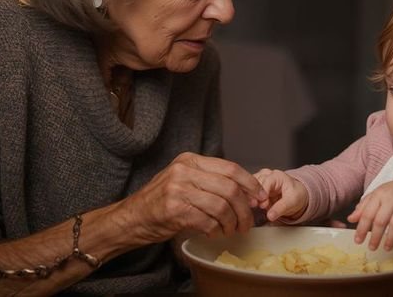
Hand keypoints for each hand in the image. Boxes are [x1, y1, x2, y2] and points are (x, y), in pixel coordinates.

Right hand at [118, 152, 267, 243]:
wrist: (132, 217)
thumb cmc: (162, 201)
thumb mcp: (185, 180)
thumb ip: (211, 181)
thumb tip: (247, 192)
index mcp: (190, 160)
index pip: (231, 168)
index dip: (250, 184)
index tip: (260, 197)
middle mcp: (184, 171)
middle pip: (230, 188)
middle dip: (245, 208)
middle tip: (247, 221)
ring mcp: (178, 189)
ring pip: (221, 206)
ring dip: (232, 222)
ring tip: (232, 230)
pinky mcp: (174, 210)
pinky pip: (208, 221)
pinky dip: (216, 230)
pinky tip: (215, 233)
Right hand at [254, 169, 308, 221]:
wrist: (297, 196)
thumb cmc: (296, 195)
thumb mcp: (292, 202)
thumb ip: (280, 208)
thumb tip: (270, 216)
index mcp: (277, 175)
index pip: (265, 182)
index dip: (262, 193)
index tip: (262, 205)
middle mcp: (267, 175)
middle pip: (255, 182)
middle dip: (254, 194)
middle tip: (256, 206)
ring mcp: (260, 179)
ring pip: (249, 184)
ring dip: (250, 195)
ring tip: (253, 205)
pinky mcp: (256, 186)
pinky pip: (249, 189)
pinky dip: (249, 196)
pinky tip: (251, 204)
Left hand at [347, 176, 392, 250]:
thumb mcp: (378, 194)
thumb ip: (364, 206)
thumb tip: (351, 218)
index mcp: (379, 195)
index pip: (367, 213)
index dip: (361, 228)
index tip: (358, 241)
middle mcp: (391, 199)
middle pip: (380, 220)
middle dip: (375, 236)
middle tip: (371, 248)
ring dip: (390, 239)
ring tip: (386, 248)